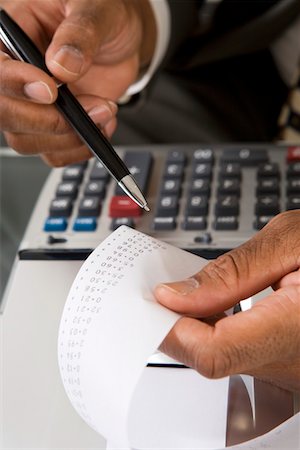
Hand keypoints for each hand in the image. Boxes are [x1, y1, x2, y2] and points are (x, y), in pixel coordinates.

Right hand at [0, 0, 155, 165]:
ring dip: (68, 137)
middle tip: (86, 109)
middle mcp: (17, 76)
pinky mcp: (54, 125)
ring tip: (104, 111)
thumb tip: (61, 65)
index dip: (16, 84)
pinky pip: (53, 152)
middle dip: (45, 121)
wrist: (122, 38)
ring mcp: (34, 105)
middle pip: (4, 113)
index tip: (51, 90)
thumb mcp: (96, 9)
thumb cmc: (102, 14)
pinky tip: (102, 125)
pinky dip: (79, 148)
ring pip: (26, 140)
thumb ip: (80, 33)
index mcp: (13, 36)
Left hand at [155, 211, 299, 391]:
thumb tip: (176, 296)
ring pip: (217, 358)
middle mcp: (291, 361)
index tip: (156, 299)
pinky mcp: (283, 362)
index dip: (173, 328)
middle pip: (209, 359)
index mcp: (296, 327)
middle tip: (165, 286)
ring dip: (193, 324)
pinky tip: (213, 302)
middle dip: (176, 322)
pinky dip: (212, 328)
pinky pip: (234, 354)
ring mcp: (287, 367)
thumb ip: (233, 271)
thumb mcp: (291, 240)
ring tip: (190, 288)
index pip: (213, 353)